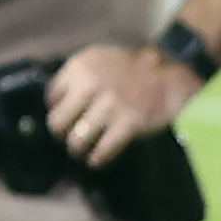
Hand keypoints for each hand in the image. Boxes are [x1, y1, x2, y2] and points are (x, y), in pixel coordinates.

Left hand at [45, 41, 199, 166]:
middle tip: (68, 138)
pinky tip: (96, 160)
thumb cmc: (129, 69)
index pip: (51, 98)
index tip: (65, 117)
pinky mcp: (130, 122)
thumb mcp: (97, 60)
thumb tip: (53, 104)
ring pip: (76, 140)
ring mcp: (111, 104)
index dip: (56, 110)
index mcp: (81, 67)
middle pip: (57, 122)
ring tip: (80, 152)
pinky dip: (97, 158)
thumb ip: (74, 77)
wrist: (169, 73)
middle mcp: (92, 84)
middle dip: (61, 134)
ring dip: (76, 150)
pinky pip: (103, 149)